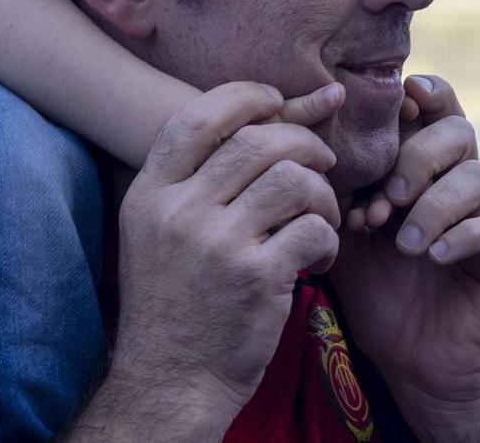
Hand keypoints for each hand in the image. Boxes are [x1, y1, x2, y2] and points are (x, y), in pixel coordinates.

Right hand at [107, 81, 344, 425]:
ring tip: (322, 217)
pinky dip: (329, 238)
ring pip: (293, 180)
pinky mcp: (256, 278)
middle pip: (257, 141)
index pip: (198, 117)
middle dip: (303, 143)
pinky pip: (314, 229)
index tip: (277, 103)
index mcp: (150, 193)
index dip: (246, 97)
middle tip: (321, 162)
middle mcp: (178, 211)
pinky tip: (320, 257)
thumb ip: (192, 180)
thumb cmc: (173, 301)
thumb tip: (257, 119)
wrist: (170, 381)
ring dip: (322, 193)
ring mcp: (217, 244)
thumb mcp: (155, 232)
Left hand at [330, 75, 479, 440]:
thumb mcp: (343, 232)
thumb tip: (304, 139)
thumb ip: (333, 187)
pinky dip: (464, 235)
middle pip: (457, 131)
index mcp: (421, 166)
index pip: (432, 108)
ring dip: (433, 204)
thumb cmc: (375, 288)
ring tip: (404, 244)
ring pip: (478, 177)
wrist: (413, 361)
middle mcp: (458, 182)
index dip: (420, 96)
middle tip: (387, 199)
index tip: (397, 104)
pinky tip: (435, 256)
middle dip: (417, 157)